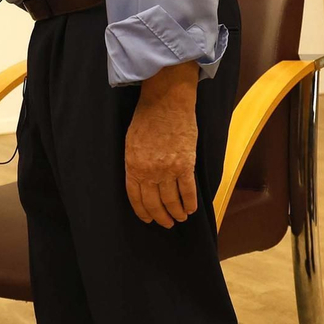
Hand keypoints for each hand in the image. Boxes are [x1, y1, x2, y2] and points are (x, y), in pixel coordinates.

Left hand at [124, 62, 200, 227]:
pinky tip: (191, 209)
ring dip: (177, 213)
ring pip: (172, 201)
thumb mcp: (131, 141)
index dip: (143, 212)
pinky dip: (190, 203)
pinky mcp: (185, 164)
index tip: (149, 219)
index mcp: (132, 166)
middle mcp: (149, 172)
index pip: (136, 198)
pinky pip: (188, 191)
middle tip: (166, 223)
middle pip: (154, 204)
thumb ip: (135, 162)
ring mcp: (167, 170)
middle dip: (161, 217)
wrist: (166, 100)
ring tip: (180, 217)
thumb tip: (142, 180)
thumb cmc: (147, 116)